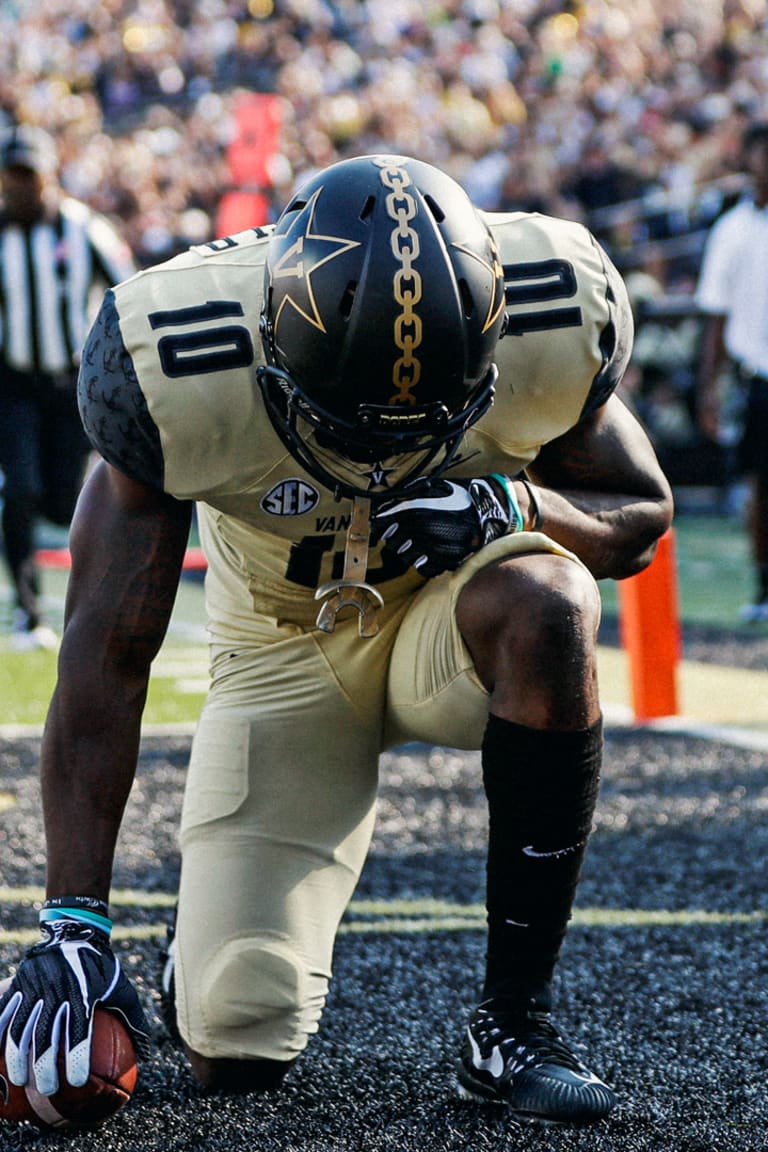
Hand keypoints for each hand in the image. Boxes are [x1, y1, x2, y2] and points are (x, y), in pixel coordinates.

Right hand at [0, 919, 149, 1094]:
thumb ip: (133, 1018)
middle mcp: (57, 991)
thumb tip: (146, 1053)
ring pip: (21, 1027)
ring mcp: (36, 986)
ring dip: (18, 1057)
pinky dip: (0, 1029)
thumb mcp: (122, 987)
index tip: (77, 1082)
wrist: (76, 931)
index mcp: (83, 994)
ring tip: (19, 1080)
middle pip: (46, 1036)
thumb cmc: (102, 965)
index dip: (77, 1059)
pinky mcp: (21, 981)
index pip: (79, 1032)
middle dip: (44, 1067)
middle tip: (47, 1089)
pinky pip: (6, 1008)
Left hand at [372, 476, 519, 577]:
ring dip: (407, 551)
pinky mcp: (446, 560)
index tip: (380, 525)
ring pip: (406, 557)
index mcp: (416, 511)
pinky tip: (427, 555)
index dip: (380, 524)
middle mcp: (423, 531)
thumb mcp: (434, 486)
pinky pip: (424, 569)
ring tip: (415, 544)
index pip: (384, 522)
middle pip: (393, 543)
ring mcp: (435, 547)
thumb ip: (409, 494)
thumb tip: (386, 502)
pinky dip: (423, 563)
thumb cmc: (461, 495)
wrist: (489, 509)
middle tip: (400, 534)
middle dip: (394, 538)